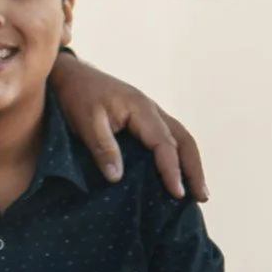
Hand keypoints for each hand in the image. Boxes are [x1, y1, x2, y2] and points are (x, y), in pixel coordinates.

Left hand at [49, 55, 207, 200]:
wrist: (70, 74)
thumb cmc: (76, 95)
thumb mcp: (85, 122)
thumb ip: (102, 147)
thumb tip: (117, 177)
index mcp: (141, 108)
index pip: (164, 143)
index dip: (172, 170)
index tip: (177, 193)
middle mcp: (152, 109)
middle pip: (183, 139)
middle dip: (194, 169)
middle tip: (202, 197)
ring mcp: (150, 112)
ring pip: (180, 138)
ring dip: (191, 163)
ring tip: (198, 191)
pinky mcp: (143, 118)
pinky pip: (169, 137)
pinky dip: (179, 155)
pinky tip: (178, 173)